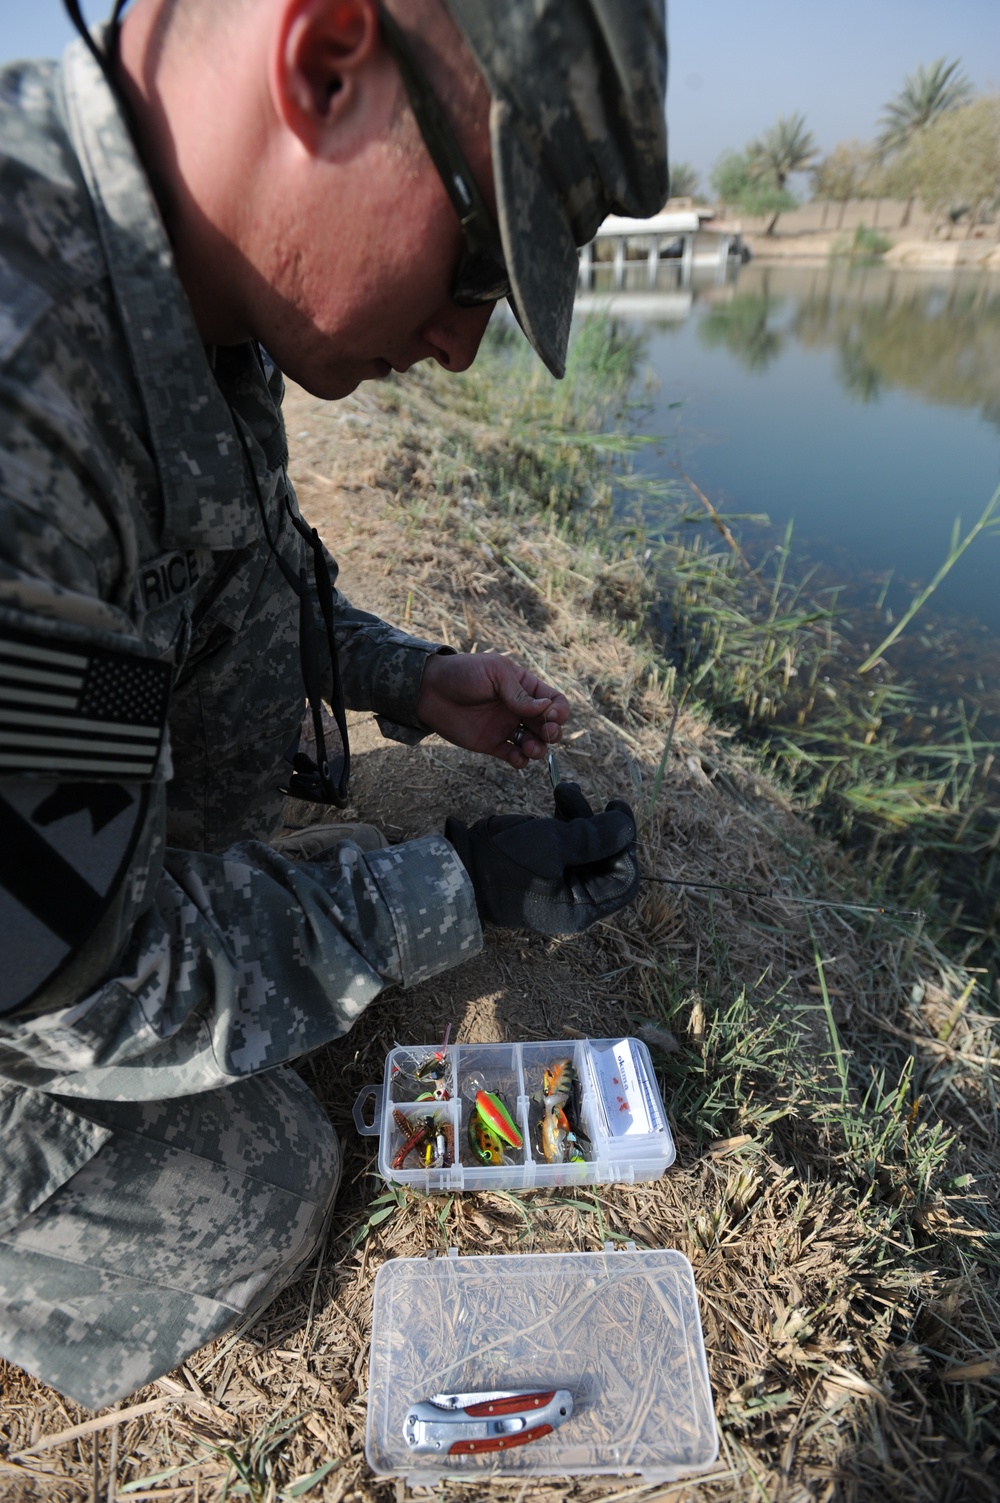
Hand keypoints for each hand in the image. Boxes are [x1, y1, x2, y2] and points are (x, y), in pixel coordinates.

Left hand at [417, 652, 569, 768]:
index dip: (558, 711)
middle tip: (544, 732)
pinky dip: (520, 761)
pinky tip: (516, 757)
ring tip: (530, 748)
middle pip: (549, 726)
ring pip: (535, 743)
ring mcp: (506, 727)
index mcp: (524, 687)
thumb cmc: (463, 673)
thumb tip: (545, 709)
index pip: (554, 702)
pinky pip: (513, 757)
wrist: (429, 689)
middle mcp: (519, 709)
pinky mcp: (492, 744)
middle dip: (553, 732)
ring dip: (539, 749)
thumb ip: (519, 693)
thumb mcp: (495, 673)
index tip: (548, 714)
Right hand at [445, 783, 638, 934]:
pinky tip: (555, 800)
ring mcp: (557, 885)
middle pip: (606, 860)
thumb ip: (596, 837)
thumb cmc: (504, 861)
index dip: (624, 843)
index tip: (616, 809)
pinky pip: (566, 846)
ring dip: (580, 817)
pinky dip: (565, 823)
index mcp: (581, 907)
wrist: (456, 867)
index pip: (623, 877)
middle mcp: (574, 900)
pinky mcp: (543, 869)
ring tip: (562, 791)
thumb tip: (627, 827)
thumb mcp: (554, 844)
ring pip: (586, 848)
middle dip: (598, 826)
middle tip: (589, 798)